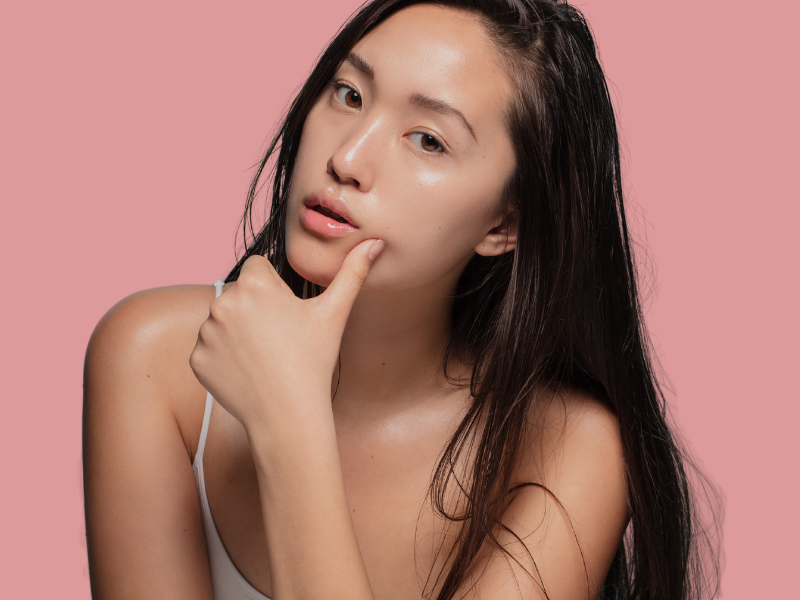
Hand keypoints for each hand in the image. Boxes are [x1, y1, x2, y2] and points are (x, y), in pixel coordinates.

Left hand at [189, 238, 384, 435]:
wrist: (288, 414)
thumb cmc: (313, 361)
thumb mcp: (334, 313)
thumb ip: (353, 272)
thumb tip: (375, 243)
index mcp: (254, 284)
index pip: (257, 267)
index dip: (274, 288)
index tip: (287, 313)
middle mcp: (222, 302)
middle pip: (239, 293)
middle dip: (255, 308)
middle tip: (279, 338)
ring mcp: (206, 332)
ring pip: (223, 320)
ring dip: (238, 332)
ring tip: (265, 356)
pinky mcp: (197, 358)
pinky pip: (210, 348)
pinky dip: (225, 357)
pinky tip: (248, 371)